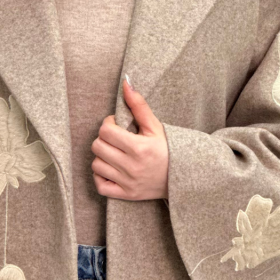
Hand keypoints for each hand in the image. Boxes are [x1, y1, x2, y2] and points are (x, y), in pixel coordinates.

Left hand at [91, 77, 169, 200]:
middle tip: (116, 139)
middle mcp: (132, 167)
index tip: (116, 125)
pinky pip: (100, 186)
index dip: (108, 124)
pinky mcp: (126, 195)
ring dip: (102, 157)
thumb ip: (139, 105)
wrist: (183, 176)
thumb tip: (125, 83)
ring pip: (96, 165)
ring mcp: (128, 183)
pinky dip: (101, 177)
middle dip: (104, 139)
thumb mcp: (155, 126)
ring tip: (115, 153)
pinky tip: (111, 169)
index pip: (105, 131)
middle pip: (97, 147)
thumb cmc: (168, 148)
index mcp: (139, 147)